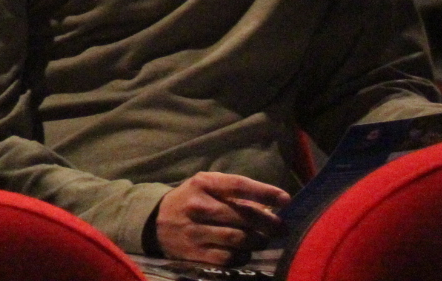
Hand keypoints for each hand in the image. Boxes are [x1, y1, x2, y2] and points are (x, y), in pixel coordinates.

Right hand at [154, 172, 288, 264]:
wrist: (155, 222)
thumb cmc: (191, 200)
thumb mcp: (206, 186)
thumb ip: (233, 191)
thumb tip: (270, 205)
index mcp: (202, 184)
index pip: (238, 185)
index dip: (264, 192)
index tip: (285, 199)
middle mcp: (198, 206)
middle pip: (244, 216)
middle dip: (269, 223)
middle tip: (282, 227)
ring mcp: (196, 232)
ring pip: (240, 239)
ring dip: (258, 240)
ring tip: (263, 239)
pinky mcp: (196, 254)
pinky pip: (230, 258)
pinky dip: (243, 255)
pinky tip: (244, 250)